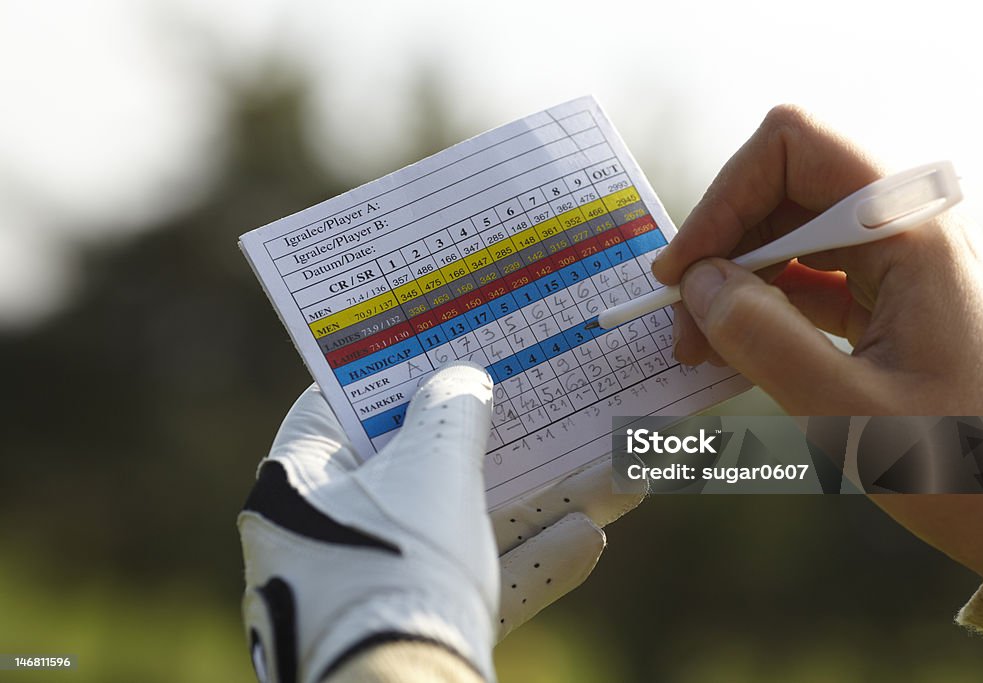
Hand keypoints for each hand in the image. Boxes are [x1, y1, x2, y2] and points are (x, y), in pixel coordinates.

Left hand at [238, 362, 644, 682]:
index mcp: (298, 486)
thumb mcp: (433, 470)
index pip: (335, 407)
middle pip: (417, 469)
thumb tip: (463, 379)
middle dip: (490, 441)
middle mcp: (326, 537)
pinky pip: (472, 582)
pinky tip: (590, 538)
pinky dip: (527, 561)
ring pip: (461, 527)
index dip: (386, 373)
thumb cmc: (400, 567)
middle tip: (526, 399)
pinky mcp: (411, 629)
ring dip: (534, 504)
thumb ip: (452, 412)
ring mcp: (370, 589)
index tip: (433, 348)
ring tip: (602, 473)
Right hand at [651, 105, 982, 575]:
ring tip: (703, 343)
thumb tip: (698, 286)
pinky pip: (810, 270)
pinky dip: (765, 300)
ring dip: (737, 277)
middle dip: (722, 246)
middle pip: (783, 186)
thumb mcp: (848, 409)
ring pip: (790, 229)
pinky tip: (738, 345)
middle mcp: (907, 223)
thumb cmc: (966, 461)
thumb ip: (764, 339)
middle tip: (682, 320)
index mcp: (911, 229)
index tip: (685, 271)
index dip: (723, 198)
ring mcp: (901, 255)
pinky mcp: (891, 290)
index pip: (794, 147)